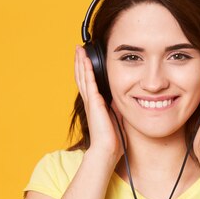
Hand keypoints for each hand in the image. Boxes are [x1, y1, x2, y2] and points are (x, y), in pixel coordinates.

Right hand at [74, 46, 125, 162]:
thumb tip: (121, 98)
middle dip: (80, 62)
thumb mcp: (116, 117)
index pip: (88, 83)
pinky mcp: (94, 102)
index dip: (85, 70)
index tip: (85, 59)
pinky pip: (89, 82)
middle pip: (82, 77)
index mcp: (95, 104)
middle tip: (78, 49)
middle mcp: (90, 101)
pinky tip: (85, 60)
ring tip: (79, 49)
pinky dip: (87, 70)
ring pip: (83, 77)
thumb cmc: (112, 138)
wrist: (107, 149)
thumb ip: (116, 106)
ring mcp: (91, 101)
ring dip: (81, 62)